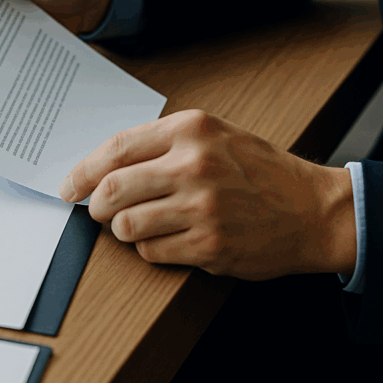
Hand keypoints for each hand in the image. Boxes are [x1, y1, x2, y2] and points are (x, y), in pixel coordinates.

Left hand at [59, 110, 356, 279]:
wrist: (313, 210)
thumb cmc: (258, 171)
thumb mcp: (213, 136)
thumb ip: (161, 144)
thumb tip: (101, 166)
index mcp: (190, 130)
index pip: (115, 150)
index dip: (82, 172)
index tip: (69, 186)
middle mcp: (194, 166)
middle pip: (112, 191)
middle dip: (97, 206)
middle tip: (99, 212)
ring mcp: (202, 208)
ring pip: (126, 226)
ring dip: (123, 231)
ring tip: (140, 225)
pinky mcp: (209, 245)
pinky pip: (152, 252)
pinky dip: (150, 249)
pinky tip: (170, 239)